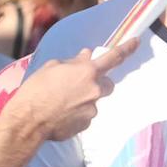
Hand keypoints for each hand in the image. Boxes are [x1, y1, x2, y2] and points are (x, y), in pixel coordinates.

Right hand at [1, 42, 133, 144]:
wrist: (29, 120)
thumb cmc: (36, 89)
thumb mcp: (51, 68)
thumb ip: (72, 62)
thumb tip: (86, 56)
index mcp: (86, 72)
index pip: (113, 57)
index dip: (126, 48)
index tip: (137, 41)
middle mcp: (95, 90)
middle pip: (107, 83)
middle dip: (97, 82)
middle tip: (78, 84)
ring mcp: (93, 109)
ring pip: (94, 100)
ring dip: (83, 98)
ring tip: (61, 101)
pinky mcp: (87, 124)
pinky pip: (86, 114)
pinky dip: (76, 112)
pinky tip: (60, 112)